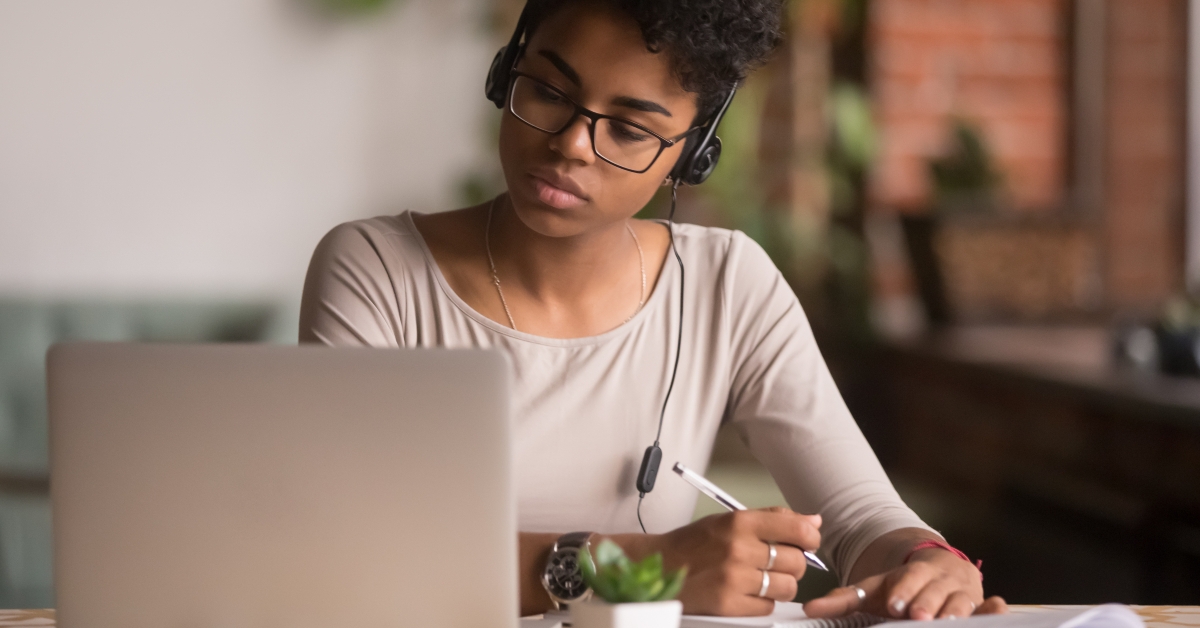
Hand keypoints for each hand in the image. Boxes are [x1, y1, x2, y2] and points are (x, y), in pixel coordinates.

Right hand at [649, 507, 821, 615]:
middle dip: (792, 564)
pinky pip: (768, 607)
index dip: (809, 537)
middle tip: (776, 564)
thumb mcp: (729, 520)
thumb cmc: (693, 544)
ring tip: (761, 580)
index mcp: (739, 522)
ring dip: (780, 586)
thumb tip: (813, 521)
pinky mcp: (728, 604)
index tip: (807, 542)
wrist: (657, 566)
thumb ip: (772, 518)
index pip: (796, 528)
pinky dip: (762, 602)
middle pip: (796, 562)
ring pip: (787, 587)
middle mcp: (738, 549)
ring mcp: (734, 578)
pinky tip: (747, 593)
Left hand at [804, 547, 1006, 619]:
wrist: (937, 571)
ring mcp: (962, 594)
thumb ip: (843, 600)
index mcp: (913, 574)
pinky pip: (988, 609)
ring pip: (961, 602)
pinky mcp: (979, 606)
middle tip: (919, 616)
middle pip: (935, 592)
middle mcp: (940, 581)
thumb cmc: (901, 588)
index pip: (908, 581)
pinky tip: (999, 608)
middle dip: (928, 604)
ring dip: (957, 611)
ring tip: (948, 622)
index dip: (904, 590)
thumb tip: (809, 610)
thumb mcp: (873, 591)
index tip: (896, 604)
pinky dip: (994, 610)